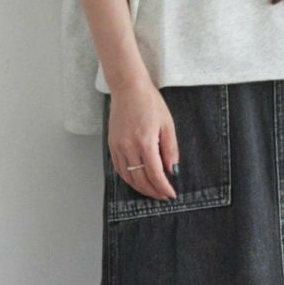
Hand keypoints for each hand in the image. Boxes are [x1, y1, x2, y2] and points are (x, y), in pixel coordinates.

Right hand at [107, 79, 178, 200]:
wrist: (128, 88)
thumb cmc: (150, 102)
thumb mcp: (167, 124)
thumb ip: (170, 149)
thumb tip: (172, 170)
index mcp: (145, 142)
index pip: (155, 174)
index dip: (163, 187)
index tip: (171, 194)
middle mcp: (128, 147)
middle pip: (140, 179)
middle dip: (152, 191)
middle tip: (162, 196)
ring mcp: (117, 146)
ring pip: (127, 176)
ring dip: (140, 188)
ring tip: (151, 191)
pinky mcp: (111, 144)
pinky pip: (118, 168)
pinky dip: (128, 178)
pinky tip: (136, 180)